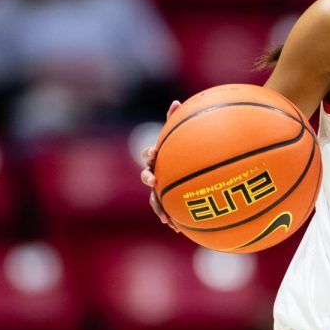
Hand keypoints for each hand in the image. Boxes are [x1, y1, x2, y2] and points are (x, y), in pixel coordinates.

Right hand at [141, 99, 181, 232]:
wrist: (183, 170)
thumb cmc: (180, 151)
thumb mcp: (180, 138)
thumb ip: (176, 120)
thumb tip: (176, 101)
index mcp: (157, 158)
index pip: (149, 154)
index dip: (149, 153)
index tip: (154, 152)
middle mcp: (154, 173)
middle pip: (147, 176)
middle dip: (148, 178)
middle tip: (154, 180)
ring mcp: (159, 189)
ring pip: (154, 199)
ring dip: (159, 207)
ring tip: (165, 216)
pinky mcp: (166, 203)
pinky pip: (167, 212)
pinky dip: (171, 219)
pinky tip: (179, 229)